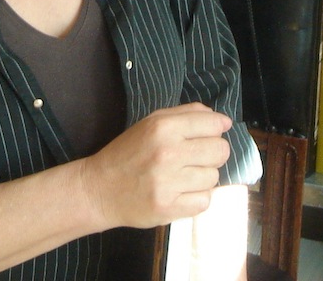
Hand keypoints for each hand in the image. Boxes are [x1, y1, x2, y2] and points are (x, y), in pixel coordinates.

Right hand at [77, 103, 232, 230]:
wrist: (99, 189)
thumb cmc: (127, 152)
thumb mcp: (151, 123)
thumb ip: (186, 115)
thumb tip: (222, 120)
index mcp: (163, 127)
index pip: (214, 124)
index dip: (216, 129)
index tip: (210, 135)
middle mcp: (168, 153)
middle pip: (220, 151)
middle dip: (213, 153)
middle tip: (195, 158)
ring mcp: (169, 183)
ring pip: (214, 177)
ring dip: (203, 176)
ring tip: (184, 176)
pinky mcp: (169, 208)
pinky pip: (205, 201)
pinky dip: (196, 197)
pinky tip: (181, 192)